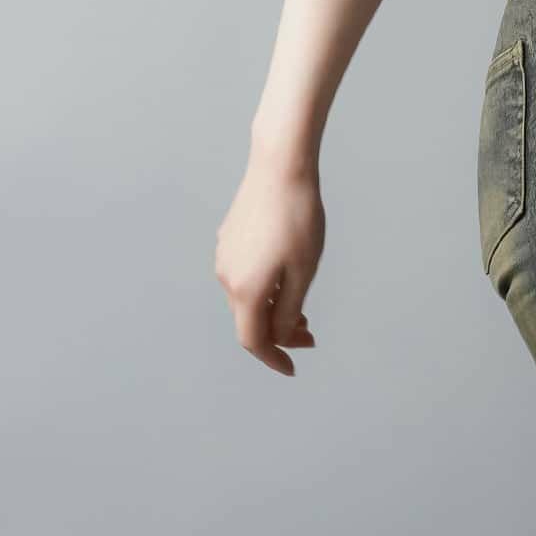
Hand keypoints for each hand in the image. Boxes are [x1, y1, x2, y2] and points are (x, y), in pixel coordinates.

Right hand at [214, 153, 324, 376]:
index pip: (253, 341)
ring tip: (302, 312)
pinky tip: (285, 283)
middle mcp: (226, 276)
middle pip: (250, 321)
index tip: (291, 369)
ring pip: (247, 300)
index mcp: (245, 289)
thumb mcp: (303, 274)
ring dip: (272, 312)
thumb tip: (280, 336)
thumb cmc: (298, 219)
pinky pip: (244, 278)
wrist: (280, 166)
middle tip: (311, 335)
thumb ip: (289, 312)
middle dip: (279, 335)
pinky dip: (264, 291)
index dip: (273, 359)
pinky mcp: (228, 240)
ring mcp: (224, 256)